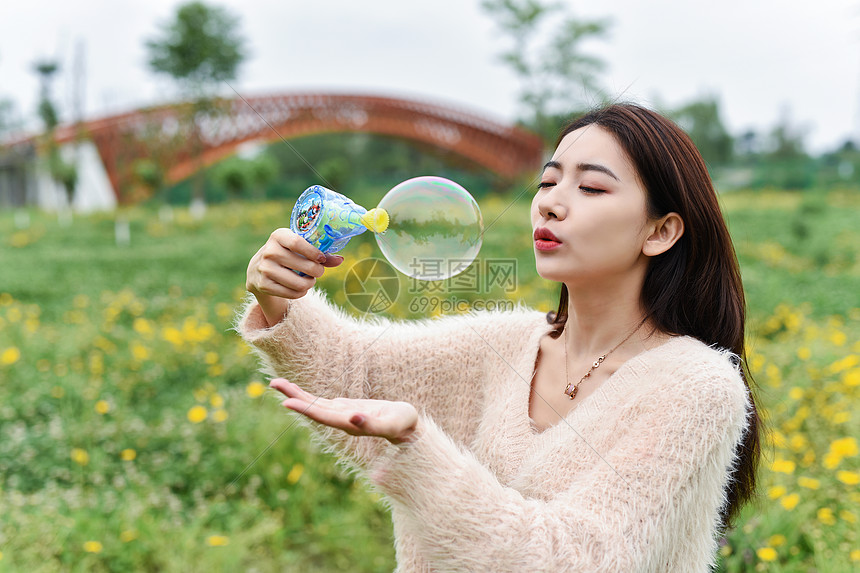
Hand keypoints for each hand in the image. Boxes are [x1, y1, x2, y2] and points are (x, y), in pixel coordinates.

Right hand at [246, 229, 343, 325]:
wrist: (258, 268)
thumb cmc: (287, 254)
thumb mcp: (299, 248)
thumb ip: (319, 253)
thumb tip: (340, 260)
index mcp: (278, 236)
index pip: (298, 243)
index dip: (314, 253)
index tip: (322, 259)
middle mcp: (269, 251)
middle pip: (305, 266)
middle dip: (317, 271)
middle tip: (318, 271)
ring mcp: (264, 269)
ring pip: (299, 283)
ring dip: (310, 283)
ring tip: (310, 280)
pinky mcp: (263, 285)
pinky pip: (292, 293)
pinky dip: (301, 292)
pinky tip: (300, 287)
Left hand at [269, 378, 419, 444]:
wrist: (405, 428)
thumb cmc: (403, 424)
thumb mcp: (392, 424)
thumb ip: (373, 424)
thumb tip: (353, 418)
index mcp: (350, 424)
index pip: (324, 416)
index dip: (306, 409)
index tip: (288, 403)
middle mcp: (340, 420)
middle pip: (313, 408)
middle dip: (293, 396)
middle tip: (273, 383)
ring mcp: (340, 414)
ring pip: (313, 404)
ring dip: (295, 394)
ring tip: (275, 383)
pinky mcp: (342, 408)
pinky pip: (319, 401)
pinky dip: (305, 395)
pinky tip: (293, 391)